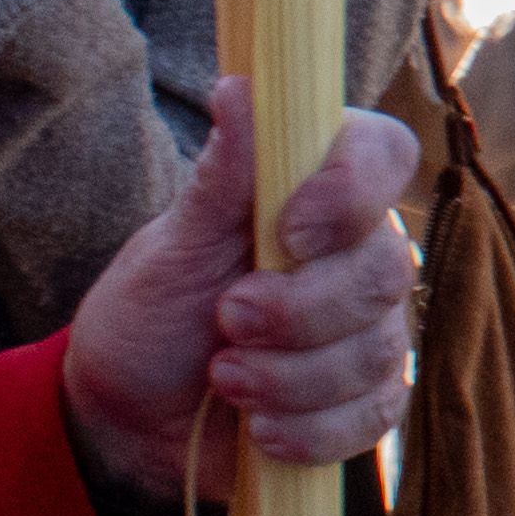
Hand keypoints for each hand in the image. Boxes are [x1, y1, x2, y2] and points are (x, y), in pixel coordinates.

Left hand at [66, 80, 420, 498]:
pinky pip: (375, 415)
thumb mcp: (173, 244)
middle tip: (226, 320)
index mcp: (315, 187)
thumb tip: (241, 87)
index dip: (352, 191)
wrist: (129, 418)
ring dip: (291, 377)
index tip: (289, 232)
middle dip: (300, 310)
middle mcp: (356, 250)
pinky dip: (310, 428)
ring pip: (377, 350)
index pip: (385, 153)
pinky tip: (259, 428)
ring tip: (224, 378)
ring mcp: (369, 327)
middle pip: (384, 268)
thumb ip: (223, 175)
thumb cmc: (151, 313)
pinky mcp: (366, 398)